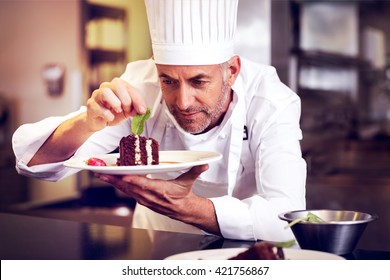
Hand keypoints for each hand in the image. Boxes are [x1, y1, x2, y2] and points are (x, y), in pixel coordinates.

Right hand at [86, 78, 146, 131]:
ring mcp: (96, 95)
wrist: (99, 122)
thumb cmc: (114, 113)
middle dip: (126, 100)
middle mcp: (106, 87)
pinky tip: (110, 118)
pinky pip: (99, 108)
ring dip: (115, 103)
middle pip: (117, 85)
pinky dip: (107, 115)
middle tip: (128, 110)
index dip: (137, 99)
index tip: (142, 110)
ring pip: (105, 92)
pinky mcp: (90, 105)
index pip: (128, 87)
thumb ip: (135, 109)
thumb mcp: (128, 111)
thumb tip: (141, 110)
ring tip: (118, 111)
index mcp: (117, 86)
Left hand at [96, 164, 220, 234]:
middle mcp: (150, 196)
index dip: (131, 180)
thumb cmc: (183, 195)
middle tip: (101, 172)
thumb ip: (195, 171)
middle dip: (114, 180)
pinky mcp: (143, 200)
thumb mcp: (189, 181)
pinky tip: (112, 180)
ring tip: (102, 175)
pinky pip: (129, 193)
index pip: (143, 185)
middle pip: (129, 187)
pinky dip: (120, 186)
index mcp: (160, 191)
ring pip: (126, 190)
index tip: (120, 175)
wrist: (183, 211)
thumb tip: (204, 163)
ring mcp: (145, 200)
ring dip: (113, 183)